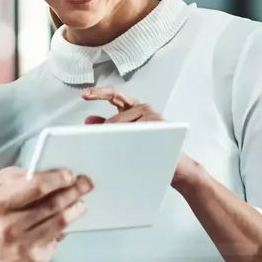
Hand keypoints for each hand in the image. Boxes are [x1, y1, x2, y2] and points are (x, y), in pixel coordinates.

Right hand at [0, 167, 92, 261]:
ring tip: (81, 203)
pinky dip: (62, 231)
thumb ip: (9, 183)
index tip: (68, 174)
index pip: (34, 187)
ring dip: (75, 210)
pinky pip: (55, 241)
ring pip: (59, 223)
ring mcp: (24, 247)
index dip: (56, 179)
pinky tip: (63, 225)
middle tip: (85, 183)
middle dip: (73, 191)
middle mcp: (10, 227)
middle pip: (52, 204)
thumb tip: (38, 174)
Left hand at [81, 86, 198, 187]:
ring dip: (119, 134)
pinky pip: (140, 130)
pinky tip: (131, 146)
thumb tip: (88, 120)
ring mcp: (153, 116)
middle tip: (100, 139)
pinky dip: (132, 138)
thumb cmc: (150, 152)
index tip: (84, 95)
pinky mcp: (161, 125)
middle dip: (107, 128)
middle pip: (118, 112)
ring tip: (119, 147)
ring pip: (126, 122)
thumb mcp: (124, 137)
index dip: (98, 93)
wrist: (176, 168)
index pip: (114, 95)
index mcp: (133, 109)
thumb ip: (108, 127)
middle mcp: (143, 109)